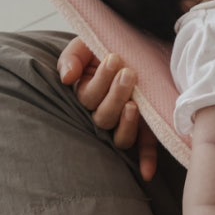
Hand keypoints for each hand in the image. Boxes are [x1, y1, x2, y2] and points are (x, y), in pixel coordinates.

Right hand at [58, 37, 157, 179]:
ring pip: (120, 137)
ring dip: (127, 125)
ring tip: (134, 104)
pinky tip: (148, 173)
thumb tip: (67, 78)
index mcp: (87, 94)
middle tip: (128, 73)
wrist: (142, 41)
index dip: (100, 81)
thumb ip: (72, 57)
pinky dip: (145, 161)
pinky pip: (144, 148)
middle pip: (103, 118)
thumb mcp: (86, 44)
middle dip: (115, 96)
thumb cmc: (109, 45)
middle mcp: (103, 112)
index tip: (113, 58)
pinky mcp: (147, 128)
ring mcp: (125, 123)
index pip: (88, 97)